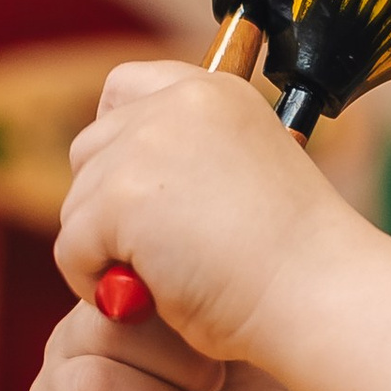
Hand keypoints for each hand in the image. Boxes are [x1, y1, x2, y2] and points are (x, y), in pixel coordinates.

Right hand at [25, 298, 303, 390]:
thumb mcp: (246, 340)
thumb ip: (215, 295)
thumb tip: (173, 285)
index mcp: (114, 305)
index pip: (121, 287)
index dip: (180, 334)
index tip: (217, 361)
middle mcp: (72, 345)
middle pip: (103, 335)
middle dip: (179, 378)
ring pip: (89, 388)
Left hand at [56, 61, 354, 364]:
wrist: (318, 293)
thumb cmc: (296, 263)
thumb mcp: (247, 179)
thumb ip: (193, 164)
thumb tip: (137, 191)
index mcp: (215, 92)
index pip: (125, 88)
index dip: (118, 141)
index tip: (139, 193)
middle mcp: (177, 103)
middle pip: (90, 150)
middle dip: (107, 206)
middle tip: (156, 255)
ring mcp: (145, 144)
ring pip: (77, 204)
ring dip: (106, 251)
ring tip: (166, 283)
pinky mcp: (120, 195)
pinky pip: (72, 248)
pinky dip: (97, 285)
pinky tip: (150, 302)